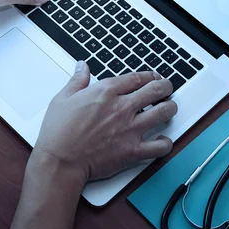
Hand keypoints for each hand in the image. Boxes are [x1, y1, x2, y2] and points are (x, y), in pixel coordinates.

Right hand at [34, 61, 177, 181]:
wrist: (60, 161)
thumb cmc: (58, 132)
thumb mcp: (62, 98)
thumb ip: (77, 80)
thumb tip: (82, 66)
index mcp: (106, 92)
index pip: (137, 78)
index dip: (149, 76)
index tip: (153, 77)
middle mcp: (122, 107)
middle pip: (157, 90)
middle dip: (166, 87)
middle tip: (167, 89)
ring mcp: (131, 129)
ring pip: (164, 112)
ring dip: (170, 108)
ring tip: (169, 108)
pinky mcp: (133, 151)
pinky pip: (161, 146)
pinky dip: (165, 143)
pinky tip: (162, 140)